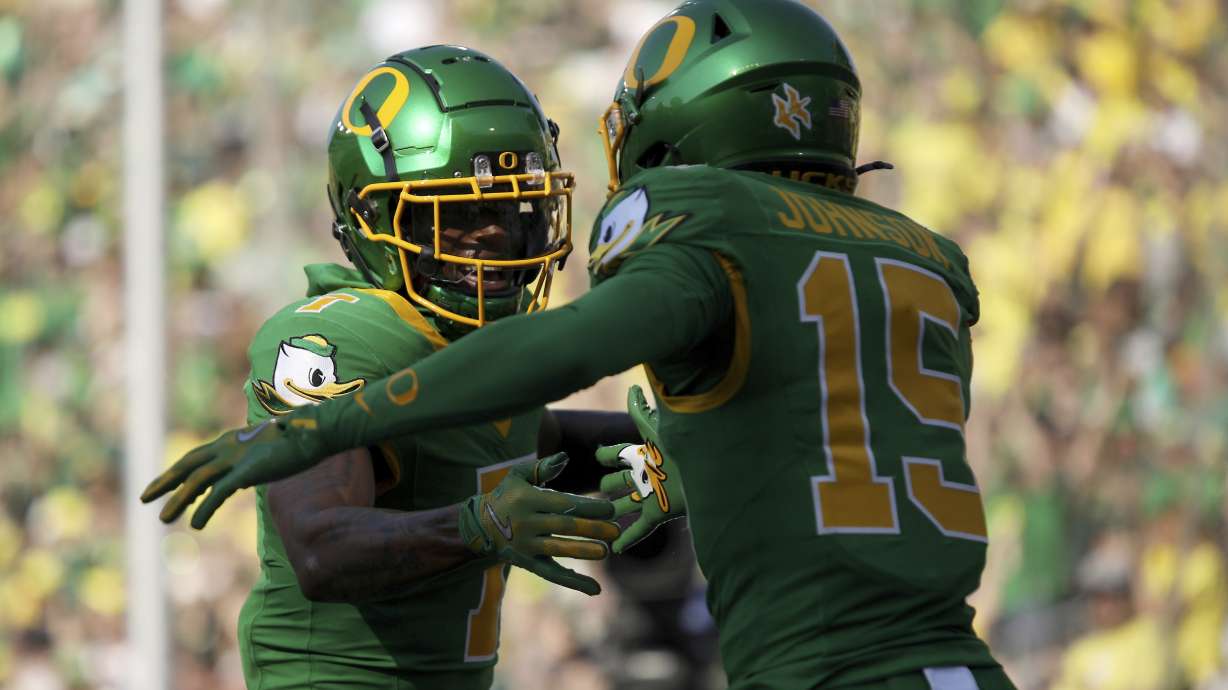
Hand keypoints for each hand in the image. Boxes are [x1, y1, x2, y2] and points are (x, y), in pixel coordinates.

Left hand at [141, 408, 329, 528]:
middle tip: (144, 498)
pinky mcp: (248, 470)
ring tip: (164, 519)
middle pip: (187, 465)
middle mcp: (227, 447)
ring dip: (179, 500)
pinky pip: (219, 492)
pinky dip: (205, 508)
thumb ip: (249, 463)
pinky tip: (197, 523)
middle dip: (164, 482)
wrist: (314, 432)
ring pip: (197, 480)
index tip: (163, 487)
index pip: (195, 458)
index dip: (177, 473)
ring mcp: (236, 458)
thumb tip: (243, 478)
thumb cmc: (296, 442)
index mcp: (230, 441)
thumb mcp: (265, 452)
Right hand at [458, 453, 619, 595]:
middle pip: (564, 527)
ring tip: (606, 551)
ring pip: (558, 550)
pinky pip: (552, 574)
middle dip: (591, 529)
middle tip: (616, 530)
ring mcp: (525, 545)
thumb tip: (565, 457)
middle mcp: (525, 523)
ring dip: (584, 551)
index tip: (610, 509)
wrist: (480, 525)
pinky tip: (595, 588)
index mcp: (527, 499)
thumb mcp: (519, 476)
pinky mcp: (526, 563)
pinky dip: (574, 582)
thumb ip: (542, 467)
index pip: (562, 503)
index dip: (587, 506)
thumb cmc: (507, 495)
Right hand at [596, 385, 685, 552]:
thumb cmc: (680, 447)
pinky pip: (640, 528)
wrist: (706, 471)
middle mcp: (646, 474)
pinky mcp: (659, 512)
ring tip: (598, 517)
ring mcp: (651, 494)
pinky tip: (615, 548)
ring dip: (612, 510)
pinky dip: (627, 538)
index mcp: (644, 453)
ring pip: (626, 503)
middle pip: (620, 480)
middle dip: (609, 482)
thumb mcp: (655, 430)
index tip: (598, 455)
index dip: (608, 455)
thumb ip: (639, 410)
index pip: (619, 454)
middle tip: (601, 486)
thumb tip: (632, 386)